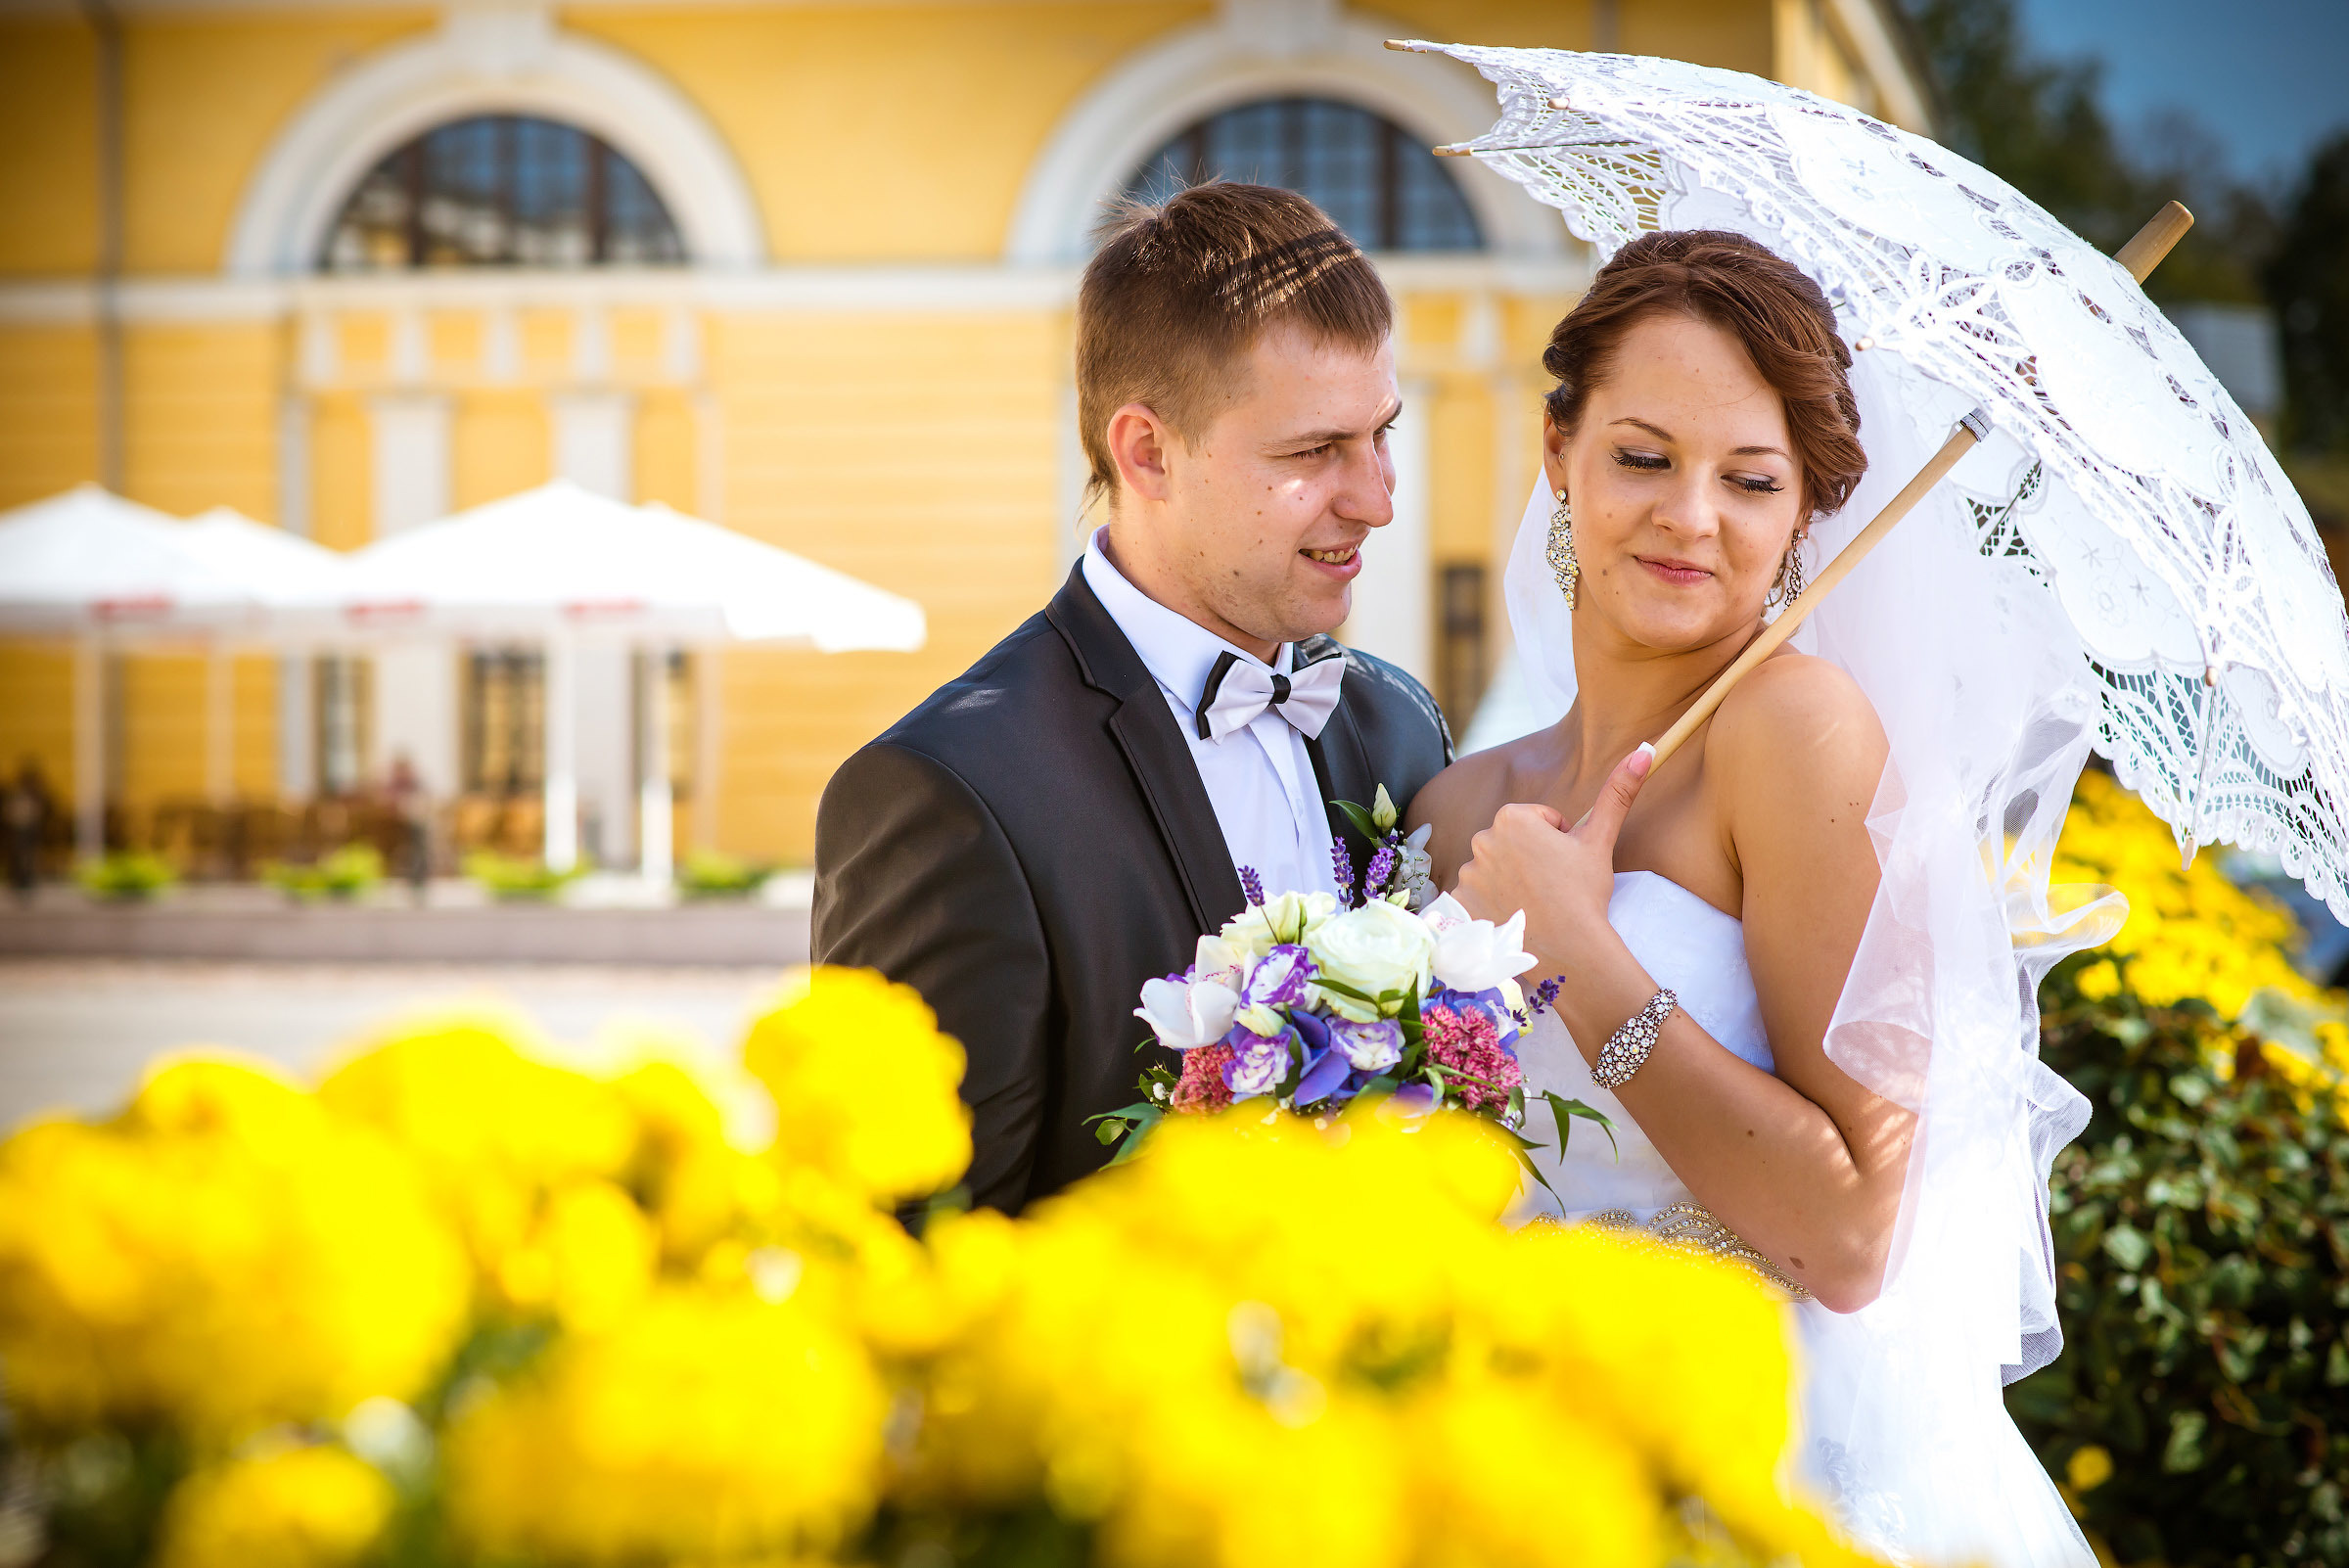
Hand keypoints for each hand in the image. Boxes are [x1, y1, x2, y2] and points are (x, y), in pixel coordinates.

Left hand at [1453, 743, 1655, 967]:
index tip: (1566, 865)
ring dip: (1511, 880)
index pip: (1537, 821)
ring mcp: (1467, 873)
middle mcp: (1481, 839)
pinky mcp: (1459, 904)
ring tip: (1534, 903)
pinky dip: (1491, 903)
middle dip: (1531, 858)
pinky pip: (1475, 895)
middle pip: (1513, 843)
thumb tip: (1644, 750)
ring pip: (1495, 868)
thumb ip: (1618, 793)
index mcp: (1512, 818)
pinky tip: (1513, 915)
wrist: (1569, 949)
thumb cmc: (1585, 893)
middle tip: (1553, 886)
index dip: (1558, 841)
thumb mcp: (1600, 840)